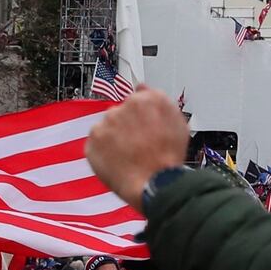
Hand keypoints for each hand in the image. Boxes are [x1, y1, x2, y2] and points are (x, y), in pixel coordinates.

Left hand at [87, 89, 192, 207]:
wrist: (154, 182)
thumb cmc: (168, 156)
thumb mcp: (178, 122)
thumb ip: (160, 100)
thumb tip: (143, 87)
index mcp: (145, 99)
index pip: (138, 98)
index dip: (143, 115)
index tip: (145, 127)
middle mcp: (122, 107)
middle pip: (121, 112)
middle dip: (127, 125)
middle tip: (139, 143)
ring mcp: (105, 125)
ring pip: (108, 126)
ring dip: (115, 136)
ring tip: (129, 154)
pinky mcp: (92, 141)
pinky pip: (96, 142)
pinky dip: (104, 150)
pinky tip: (119, 159)